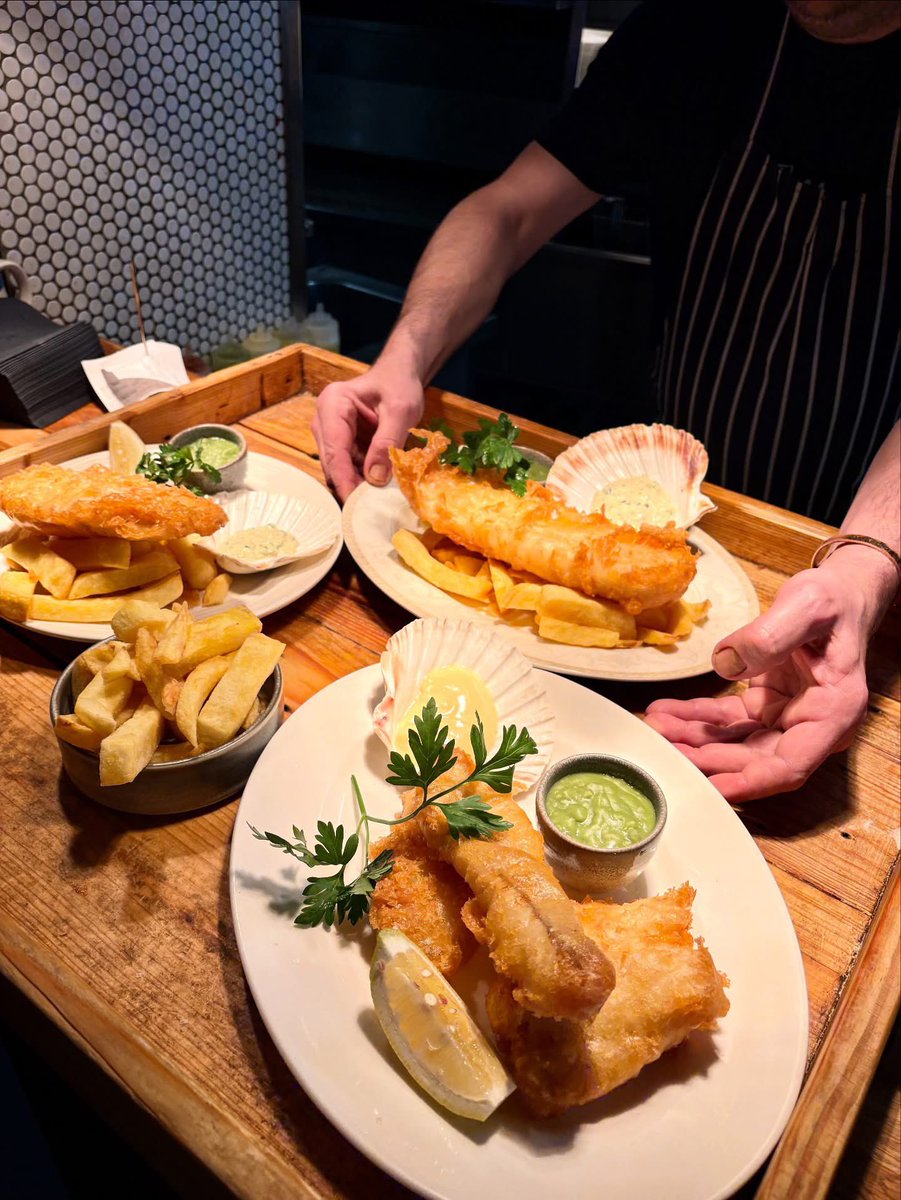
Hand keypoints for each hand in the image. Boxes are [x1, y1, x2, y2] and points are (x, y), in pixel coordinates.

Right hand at [312, 363, 423, 502]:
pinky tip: (378, 489)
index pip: (335, 450)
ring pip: (338, 469)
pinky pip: (348, 468)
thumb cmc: (399, 385)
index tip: (355, 502)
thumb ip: (387, 442)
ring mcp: (330, 434)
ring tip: (377, 500)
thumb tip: (376, 479)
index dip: (344, 479)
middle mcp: (324, 420)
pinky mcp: (341, 445)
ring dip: (356, 484)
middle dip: (349, 485)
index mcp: (333, 404)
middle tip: (371, 507)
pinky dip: (361, 479)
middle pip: (332, 463)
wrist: (400, 376)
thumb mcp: (401, 411)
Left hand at [644, 549, 895, 801]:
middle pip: (755, 760)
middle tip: (665, 750)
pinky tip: (666, 710)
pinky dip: (696, 717)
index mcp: (833, 712)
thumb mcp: (807, 607)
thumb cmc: (833, 600)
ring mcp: (785, 717)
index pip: (789, 766)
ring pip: (735, 743)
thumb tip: (728, 661)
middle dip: (707, 759)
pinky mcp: (765, 705)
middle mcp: (810, 724)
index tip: (710, 786)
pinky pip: (727, 720)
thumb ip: (771, 635)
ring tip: (656, 727)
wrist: (837, 592)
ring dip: (694, 740)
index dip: (748, 781)